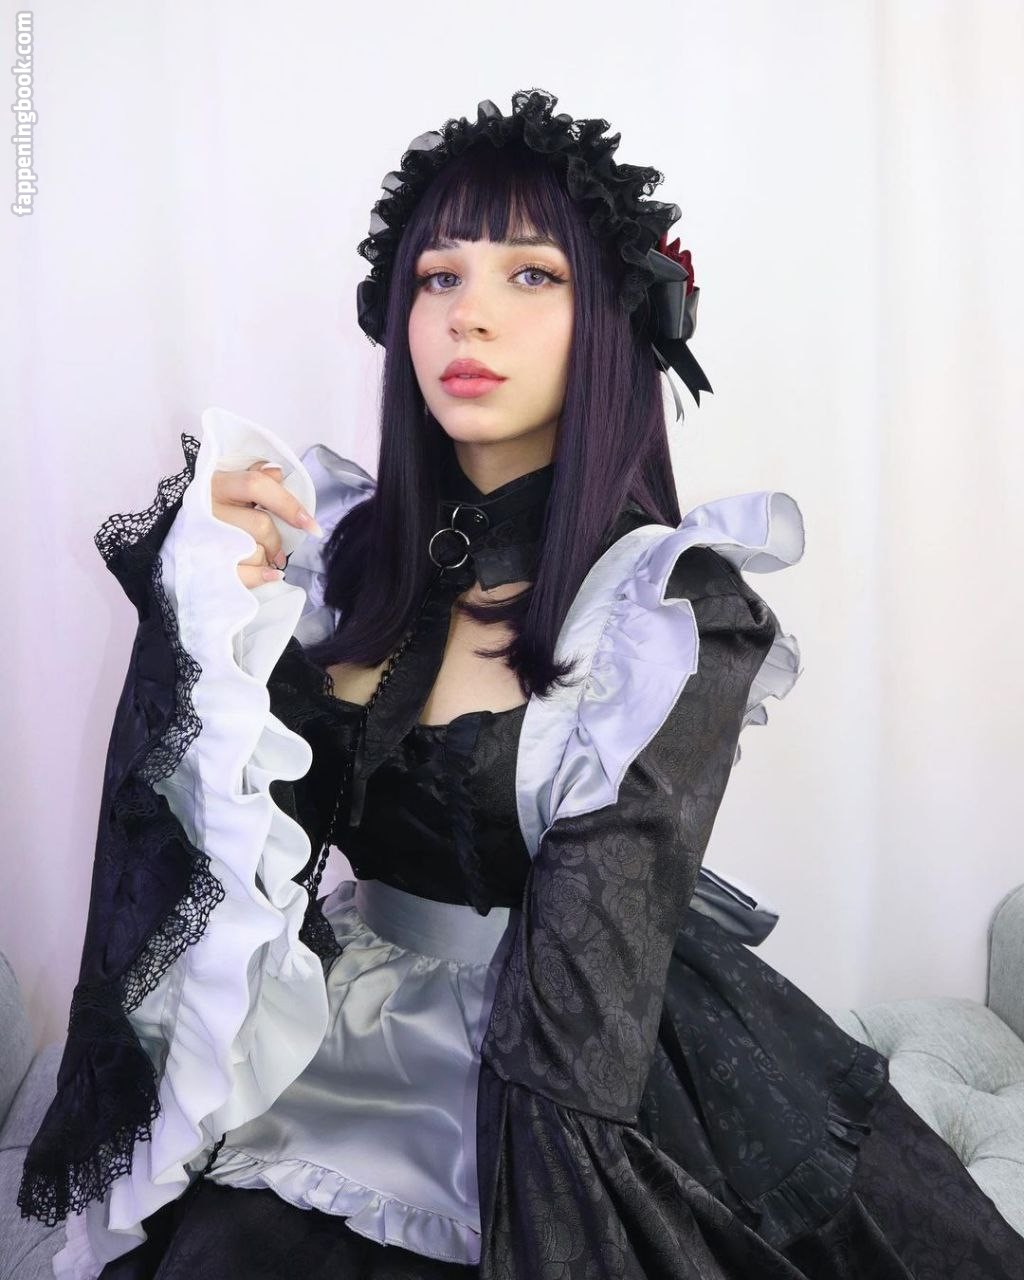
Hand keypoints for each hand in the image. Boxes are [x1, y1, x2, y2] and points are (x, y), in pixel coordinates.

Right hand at [211, 460, 323, 588]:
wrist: (176, 540)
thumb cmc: (212, 511)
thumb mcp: (229, 486)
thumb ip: (256, 477)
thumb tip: (277, 472)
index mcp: (217, 483)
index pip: (256, 485)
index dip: (288, 504)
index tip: (311, 526)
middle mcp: (208, 509)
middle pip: (260, 525)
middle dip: (277, 542)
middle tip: (280, 552)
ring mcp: (204, 539)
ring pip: (254, 551)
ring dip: (267, 559)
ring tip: (265, 560)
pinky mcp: (204, 565)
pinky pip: (242, 575)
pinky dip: (261, 577)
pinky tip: (271, 575)